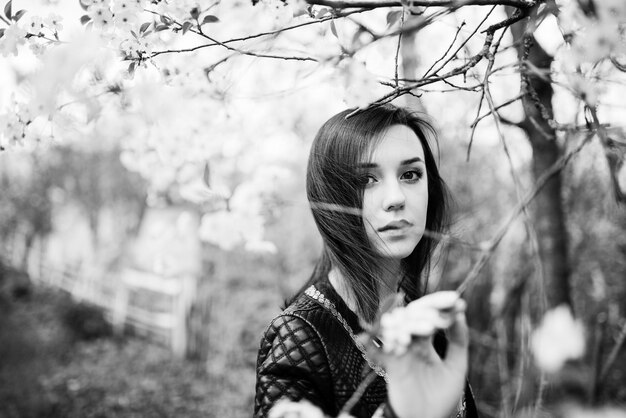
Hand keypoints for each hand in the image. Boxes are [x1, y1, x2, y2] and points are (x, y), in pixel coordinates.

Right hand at [378, 291, 468, 417]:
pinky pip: (388, 344)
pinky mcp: (391, 364)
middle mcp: (412, 342)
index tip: (457, 300)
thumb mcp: (457, 366)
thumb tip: (461, 314)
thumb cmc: (441, 396)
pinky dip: (395, 338)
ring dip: (411, 322)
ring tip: (429, 327)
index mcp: (426, 340)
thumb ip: (458, 340)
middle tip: (442, 316)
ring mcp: (400, 351)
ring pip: (399, 324)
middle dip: (427, 310)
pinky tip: (406, 339)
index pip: (430, 313)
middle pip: (412, 314)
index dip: (441, 304)